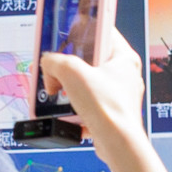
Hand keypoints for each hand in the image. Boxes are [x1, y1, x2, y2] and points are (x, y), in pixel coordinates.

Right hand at [37, 26, 158, 171]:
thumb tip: (47, 64)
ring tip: (58, 90)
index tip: (68, 29)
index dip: (83, 29)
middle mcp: (124, 75)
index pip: (103, 31)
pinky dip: (74, 107)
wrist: (117, 143)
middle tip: (56, 67)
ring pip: (87, 83)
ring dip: (69, 87)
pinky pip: (87, 104)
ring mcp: (118, 96)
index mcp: (124, 58)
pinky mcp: (109, 114)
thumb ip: (54, 61)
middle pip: (90, 60)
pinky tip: (65, 111)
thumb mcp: (72, 72)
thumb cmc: (107, 107)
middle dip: (68, 65)